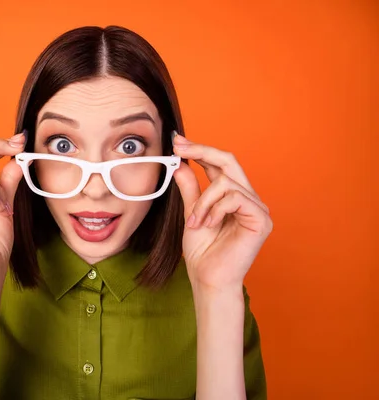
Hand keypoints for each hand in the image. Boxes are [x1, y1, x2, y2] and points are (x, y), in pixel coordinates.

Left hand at [172, 134, 272, 290]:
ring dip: (203, 201)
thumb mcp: (191, 214)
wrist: (208, 279)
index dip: (199, 149)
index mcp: (232, 196)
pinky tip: (208, 225)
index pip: (219, 164)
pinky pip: (235, 198)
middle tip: (179, 147)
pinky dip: (216, 209)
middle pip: (229, 160)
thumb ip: (190, 189)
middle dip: (202, 151)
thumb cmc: (202, 252)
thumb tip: (180, 164)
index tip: (177, 141)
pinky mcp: (261, 219)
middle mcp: (248, 198)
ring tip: (195, 222)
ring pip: (226, 182)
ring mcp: (257, 208)